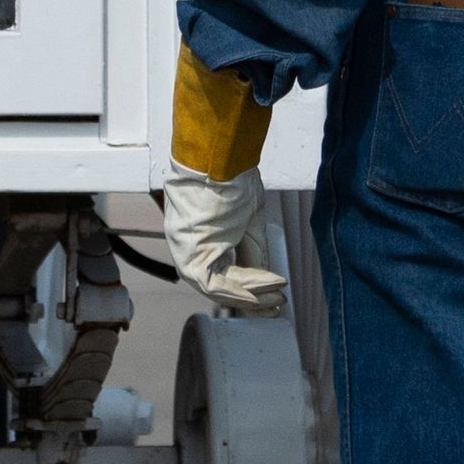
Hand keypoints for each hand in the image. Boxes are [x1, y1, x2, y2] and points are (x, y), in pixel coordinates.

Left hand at [162, 163, 285, 314]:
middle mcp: (188, 248)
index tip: (276, 298)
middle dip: (252, 299)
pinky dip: (243, 288)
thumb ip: (253, 253)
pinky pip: (215, 283)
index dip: (251, 290)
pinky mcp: (188, 254)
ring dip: (251, 295)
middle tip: (279, 305)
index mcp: (200, 239)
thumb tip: (269, 282)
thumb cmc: (232, 179)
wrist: (220, 158)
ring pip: (218, 288)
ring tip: (277, 295)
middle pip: (220, 286)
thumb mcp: (249, 222)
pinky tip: (269, 285)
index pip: (223, 275)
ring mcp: (185, 252)